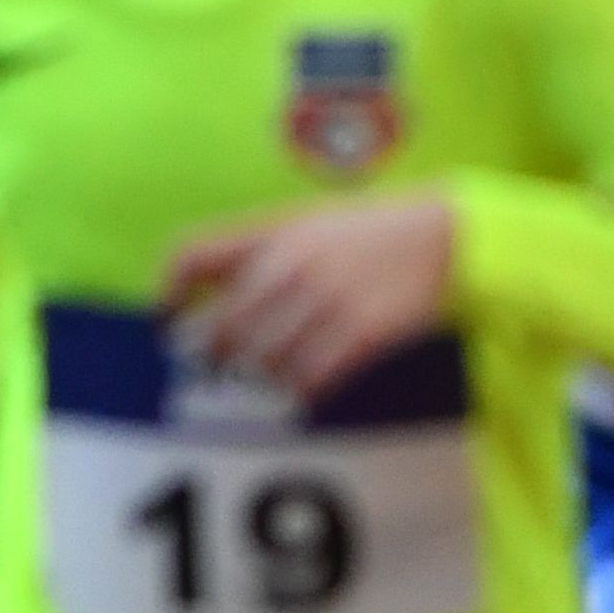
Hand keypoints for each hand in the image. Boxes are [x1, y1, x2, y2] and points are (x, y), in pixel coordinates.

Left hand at [165, 196, 453, 403]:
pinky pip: (312, 377)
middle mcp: (294, 265)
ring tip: (267, 377)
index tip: (165, 315)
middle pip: (225, 325)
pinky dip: (301, 388)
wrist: (448, 237)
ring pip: (266, 360)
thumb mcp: (313, 224)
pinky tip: (305, 386)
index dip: (169, 288)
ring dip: (261, 376)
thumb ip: (263, 251)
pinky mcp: (362, 332)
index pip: (195, 254)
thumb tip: (209, 291)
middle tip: (213, 367)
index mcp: (276, 231)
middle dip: (213, 353)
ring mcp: (328, 300)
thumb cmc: (375, 233)